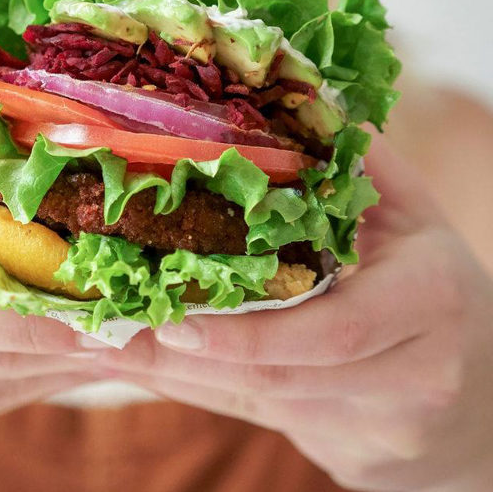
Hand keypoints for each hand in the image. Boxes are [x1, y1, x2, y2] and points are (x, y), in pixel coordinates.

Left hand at [100, 137, 492, 491]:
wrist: (484, 401)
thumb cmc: (438, 292)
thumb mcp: (416, 224)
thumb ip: (363, 171)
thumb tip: (300, 107)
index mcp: (430, 300)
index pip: (337, 329)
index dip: (251, 334)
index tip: (175, 320)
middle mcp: (411, 373)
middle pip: (280, 376)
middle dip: (185, 359)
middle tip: (106, 331)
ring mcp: (380, 424)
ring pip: (257, 404)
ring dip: (179, 376)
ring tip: (109, 348)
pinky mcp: (353, 452)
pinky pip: (257, 419)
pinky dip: (199, 391)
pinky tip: (149, 367)